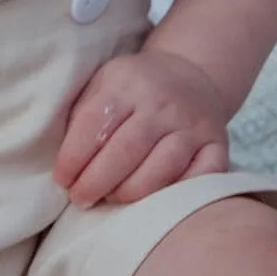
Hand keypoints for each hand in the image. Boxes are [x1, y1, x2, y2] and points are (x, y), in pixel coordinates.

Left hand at [53, 48, 229, 207]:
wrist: (190, 71)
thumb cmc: (134, 87)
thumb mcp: (103, 82)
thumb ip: (83, 114)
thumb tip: (60, 161)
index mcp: (125, 83)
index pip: (95, 123)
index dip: (73, 157)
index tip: (62, 179)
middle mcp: (161, 103)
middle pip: (126, 150)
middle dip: (96, 181)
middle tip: (80, 198)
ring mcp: (192, 124)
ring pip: (161, 169)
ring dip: (130, 193)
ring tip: (110, 200)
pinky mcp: (217, 144)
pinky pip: (200, 178)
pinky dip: (177, 195)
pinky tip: (155, 204)